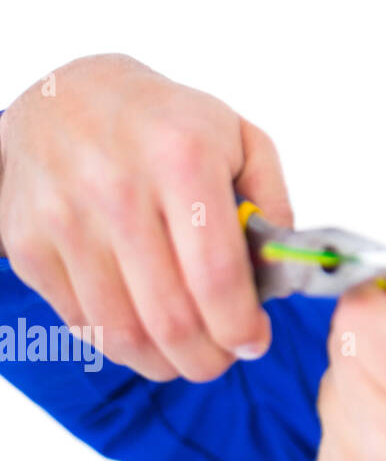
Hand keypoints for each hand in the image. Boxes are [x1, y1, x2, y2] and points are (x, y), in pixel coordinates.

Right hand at [0, 53, 292, 380]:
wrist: (64, 97)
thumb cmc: (164, 121)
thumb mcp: (238, 136)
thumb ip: (272, 200)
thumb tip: (281, 269)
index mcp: (182, 160)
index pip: (216, 274)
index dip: (240, 326)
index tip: (255, 341)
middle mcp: (118, 190)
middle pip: (170, 316)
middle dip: (208, 358)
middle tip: (226, 358)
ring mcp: (65, 221)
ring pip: (122, 331)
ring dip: (166, 362)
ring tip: (191, 357)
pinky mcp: (29, 246)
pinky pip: (81, 322)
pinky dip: (122, 346)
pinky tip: (149, 336)